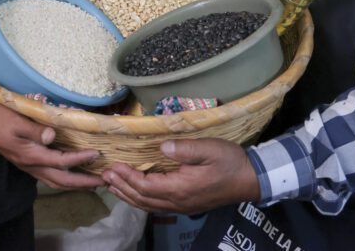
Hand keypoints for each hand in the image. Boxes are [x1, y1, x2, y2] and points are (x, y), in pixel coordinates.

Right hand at [0, 103, 104, 190]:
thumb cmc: (0, 119)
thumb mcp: (18, 121)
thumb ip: (35, 130)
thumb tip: (53, 136)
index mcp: (32, 156)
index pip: (62, 161)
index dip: (80, 159)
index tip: (97, 154)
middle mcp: (32, 166)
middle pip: (62, 181)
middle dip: (84, 182)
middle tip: (104, 181)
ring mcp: (29, 167)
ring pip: (56, 183)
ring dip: (76, 185)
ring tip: (93, 184)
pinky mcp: (28, 164)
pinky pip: (50, 178)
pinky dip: (64, 181)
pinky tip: (71, 177)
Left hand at [102, 138, 259, 213]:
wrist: (250, 179)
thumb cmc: (229, 162)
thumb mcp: (208, 149)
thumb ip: (183, 149)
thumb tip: (162, 147)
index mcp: (180, 188)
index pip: (145, 186)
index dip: (127, 177)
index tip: (113, 166)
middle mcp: (177, 201)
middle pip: (142, 199)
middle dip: (122, 187)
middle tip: (104, 176)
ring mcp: (182, 206)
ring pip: (148, 205)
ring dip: (128, 196)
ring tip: (113, 186)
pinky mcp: (186, 205)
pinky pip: (156, 207)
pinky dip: (141, 200)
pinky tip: (135, 194)